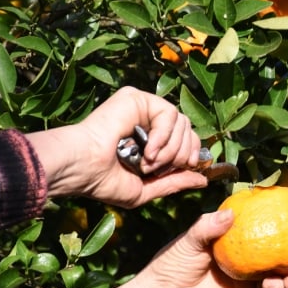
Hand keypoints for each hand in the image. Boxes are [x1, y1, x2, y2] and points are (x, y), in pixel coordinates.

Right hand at [26, 86, 207, 206]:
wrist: (83, 168)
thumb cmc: (105, 181)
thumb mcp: (147, 188)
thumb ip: (175, 182)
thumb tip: (203, 180)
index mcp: (150, 140)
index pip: (187, 138)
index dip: (193, 152)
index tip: (187, 167)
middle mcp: (148, 121)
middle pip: (188, 130)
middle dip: (181, 155)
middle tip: (157, 168)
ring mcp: (143, 108)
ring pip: (182, 122)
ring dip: (170, 149)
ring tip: (148, 162)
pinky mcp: (137, 98)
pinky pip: (169, 113)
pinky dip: (163, 135)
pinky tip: (148, 149)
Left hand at [100, 210, 287, 287]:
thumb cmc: (173, 263)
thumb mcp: (189, 241)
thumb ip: (207, 227)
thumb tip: (229, 214)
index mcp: (240, 236)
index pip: (268, 225)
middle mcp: (250, 254)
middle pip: (285, 251)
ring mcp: (252, 276)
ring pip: (283, 274)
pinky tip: (278, 285)